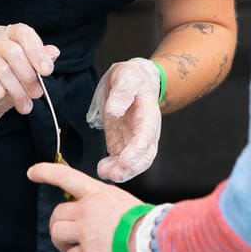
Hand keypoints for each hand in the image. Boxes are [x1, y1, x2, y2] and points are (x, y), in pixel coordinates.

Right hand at [0, 24, 58, 151]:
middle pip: (14, 52)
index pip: (23, 32)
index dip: (37, 51)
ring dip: (18, 91)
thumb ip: (36, 63)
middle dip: (29, 77)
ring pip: (3, 70)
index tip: (47, 71)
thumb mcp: (22, 77)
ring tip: (24, 105)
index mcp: (3, 35)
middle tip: (36, 94)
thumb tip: (54, 52)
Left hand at [28, 162, 142, 251]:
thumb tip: (97, 216)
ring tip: (75, 247)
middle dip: (58, 224)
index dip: (46, 172)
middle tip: (67, 234)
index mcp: (98, 192)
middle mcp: (87, 209)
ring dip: (62, 242)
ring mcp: (85, 230)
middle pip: (57, 212)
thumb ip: (103, 206)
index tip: (32, 172)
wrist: (154, 242)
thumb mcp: (123, 202)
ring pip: (57, 233)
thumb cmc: (146, 223)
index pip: (66, 176)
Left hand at [87, 58, 161, 181]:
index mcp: (148, 115)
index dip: (136, 151)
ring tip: (104, 173)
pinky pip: (121, 161)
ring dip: (121, 172)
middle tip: (113, 175)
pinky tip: (102, 169)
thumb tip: (114, 111)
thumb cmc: (132, 77)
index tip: (125, 161)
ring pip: (134, 163)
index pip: (145, 137)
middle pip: (144, 157)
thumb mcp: (127, 76)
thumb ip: (122, 92)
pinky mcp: (123, 143)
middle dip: (130, 168)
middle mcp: (145, 132)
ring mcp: (134, 139)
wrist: (134, 80)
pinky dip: (114, 168)